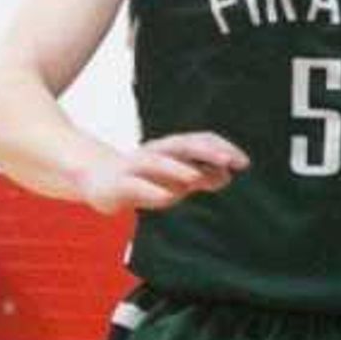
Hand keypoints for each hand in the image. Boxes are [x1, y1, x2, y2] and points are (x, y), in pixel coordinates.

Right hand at [75, 132, 247, 214]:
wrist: (96, 180)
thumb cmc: (142, 179)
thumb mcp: (176, 179)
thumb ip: (201, 176)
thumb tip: (227, 176)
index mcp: (170, 149)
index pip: (199, 141)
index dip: (221, 147)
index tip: (243, 162)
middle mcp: (154, 152)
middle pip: (181, 145)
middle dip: (205, 151)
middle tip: (229, 161)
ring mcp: (133, 167)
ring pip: (156, 162)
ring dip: (176, 168)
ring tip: (196, 177)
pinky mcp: (117, 184)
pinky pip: (135, 186)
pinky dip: (151, 190)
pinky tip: (167, 198)